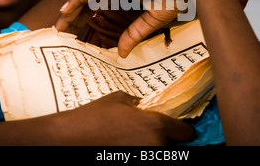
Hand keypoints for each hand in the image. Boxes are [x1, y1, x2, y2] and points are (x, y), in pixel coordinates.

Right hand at [53, 91, 194, 144]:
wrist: (73, 136)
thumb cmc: (95, 116)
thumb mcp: (120, 99)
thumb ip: (140, 104)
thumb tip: (146, 107)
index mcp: (155, 124)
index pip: (186, 133)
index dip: (183, 130)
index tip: (178, 130)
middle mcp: (155, 144)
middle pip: (174, 146)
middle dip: (165, 139)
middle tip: (148, 133)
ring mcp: (145, 158)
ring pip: (160, 152)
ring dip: (154, 147)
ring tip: (134, 139)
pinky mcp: (135, 164)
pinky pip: (146, 157)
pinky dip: (142, 152)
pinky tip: (127, 145)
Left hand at [55, 0, 213, 56]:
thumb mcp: (151, 19)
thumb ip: (134, 34)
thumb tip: (121, 54)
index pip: (95, 0)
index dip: (81, 14)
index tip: (71, 31)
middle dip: (71, 14)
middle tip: (59, 31)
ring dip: (70, 8)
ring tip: (59, 25)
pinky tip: (66, 11)